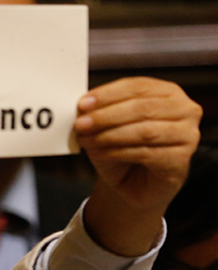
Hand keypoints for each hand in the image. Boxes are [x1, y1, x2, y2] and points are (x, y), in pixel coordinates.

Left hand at [75, 77, 201, 256]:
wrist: (133, 182)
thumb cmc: (124, 148)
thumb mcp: (109, 125)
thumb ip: (101, 112)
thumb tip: (83, 106)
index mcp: (168, 93)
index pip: (138, 87)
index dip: (108, 94)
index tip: (82, 104)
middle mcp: (185, 110)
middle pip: (142, 108)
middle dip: (107, 116)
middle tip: (80, 124)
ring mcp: (187, 135)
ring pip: (144, 131)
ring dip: (109, 135)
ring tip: (85, 140)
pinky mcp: (180, 159)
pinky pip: (145, 153)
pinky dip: (116, 152)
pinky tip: (97, 153)